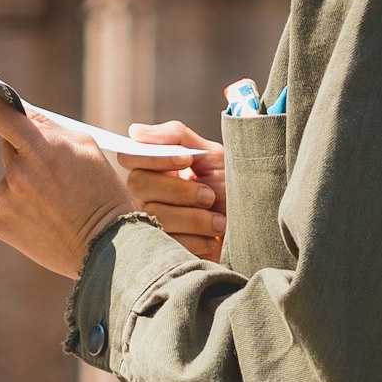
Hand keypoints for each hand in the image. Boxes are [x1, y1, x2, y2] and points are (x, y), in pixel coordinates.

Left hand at [0, 94, 229, 277]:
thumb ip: (52, 128)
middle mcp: (18, 171)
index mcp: (41, 147)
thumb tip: (23, 113)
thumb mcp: (87, 148)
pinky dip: (19, 208)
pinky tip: (43, 218)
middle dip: (26, 152)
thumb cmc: (103, 193)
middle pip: (9, 146)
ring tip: (55, 203)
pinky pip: (4, 203)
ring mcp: (5, 198)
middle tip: (56, 173)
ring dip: (25, 183)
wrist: (107, 249)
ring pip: (9, 178)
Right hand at [121, 121, 227, 259]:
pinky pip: (165, 241)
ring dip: (193, 218)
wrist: (251, 229)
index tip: (188, 160)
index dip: (154, 157)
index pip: (130, 156)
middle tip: (209, 196)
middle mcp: (144, 194)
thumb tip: (135, 131)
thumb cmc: (231, 188)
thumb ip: (177, 137)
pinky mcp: (160, 250)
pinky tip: (211, 238)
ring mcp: (149, 223)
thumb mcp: (212, 156)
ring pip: (153, 215)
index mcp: (154, 168)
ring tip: (219, 221)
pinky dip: (194, 239)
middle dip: (180, 190)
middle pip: (138, 183)